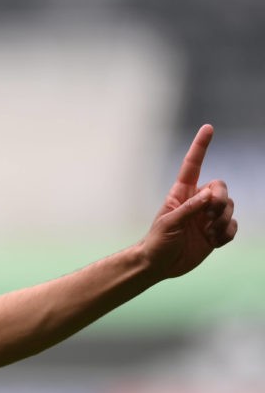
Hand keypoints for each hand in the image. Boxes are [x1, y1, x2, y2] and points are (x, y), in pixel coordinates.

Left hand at [141, 124, 236, 279]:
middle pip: (221, 187)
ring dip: (222, 221)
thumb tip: (209, 195)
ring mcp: (207, 217)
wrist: (160, 264)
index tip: (208, 128)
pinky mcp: (216, 232)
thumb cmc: (157, 241)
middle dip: (220, 200)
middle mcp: (197, 201)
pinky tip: (214, 242)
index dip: (200, 146)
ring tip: (208, 234)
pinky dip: (227, 234)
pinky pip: (233, 226)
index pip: (193, 165)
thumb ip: (189, 208)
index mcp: (181, 193)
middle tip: (209, 216)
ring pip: (230, 207)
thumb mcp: (168, 223)